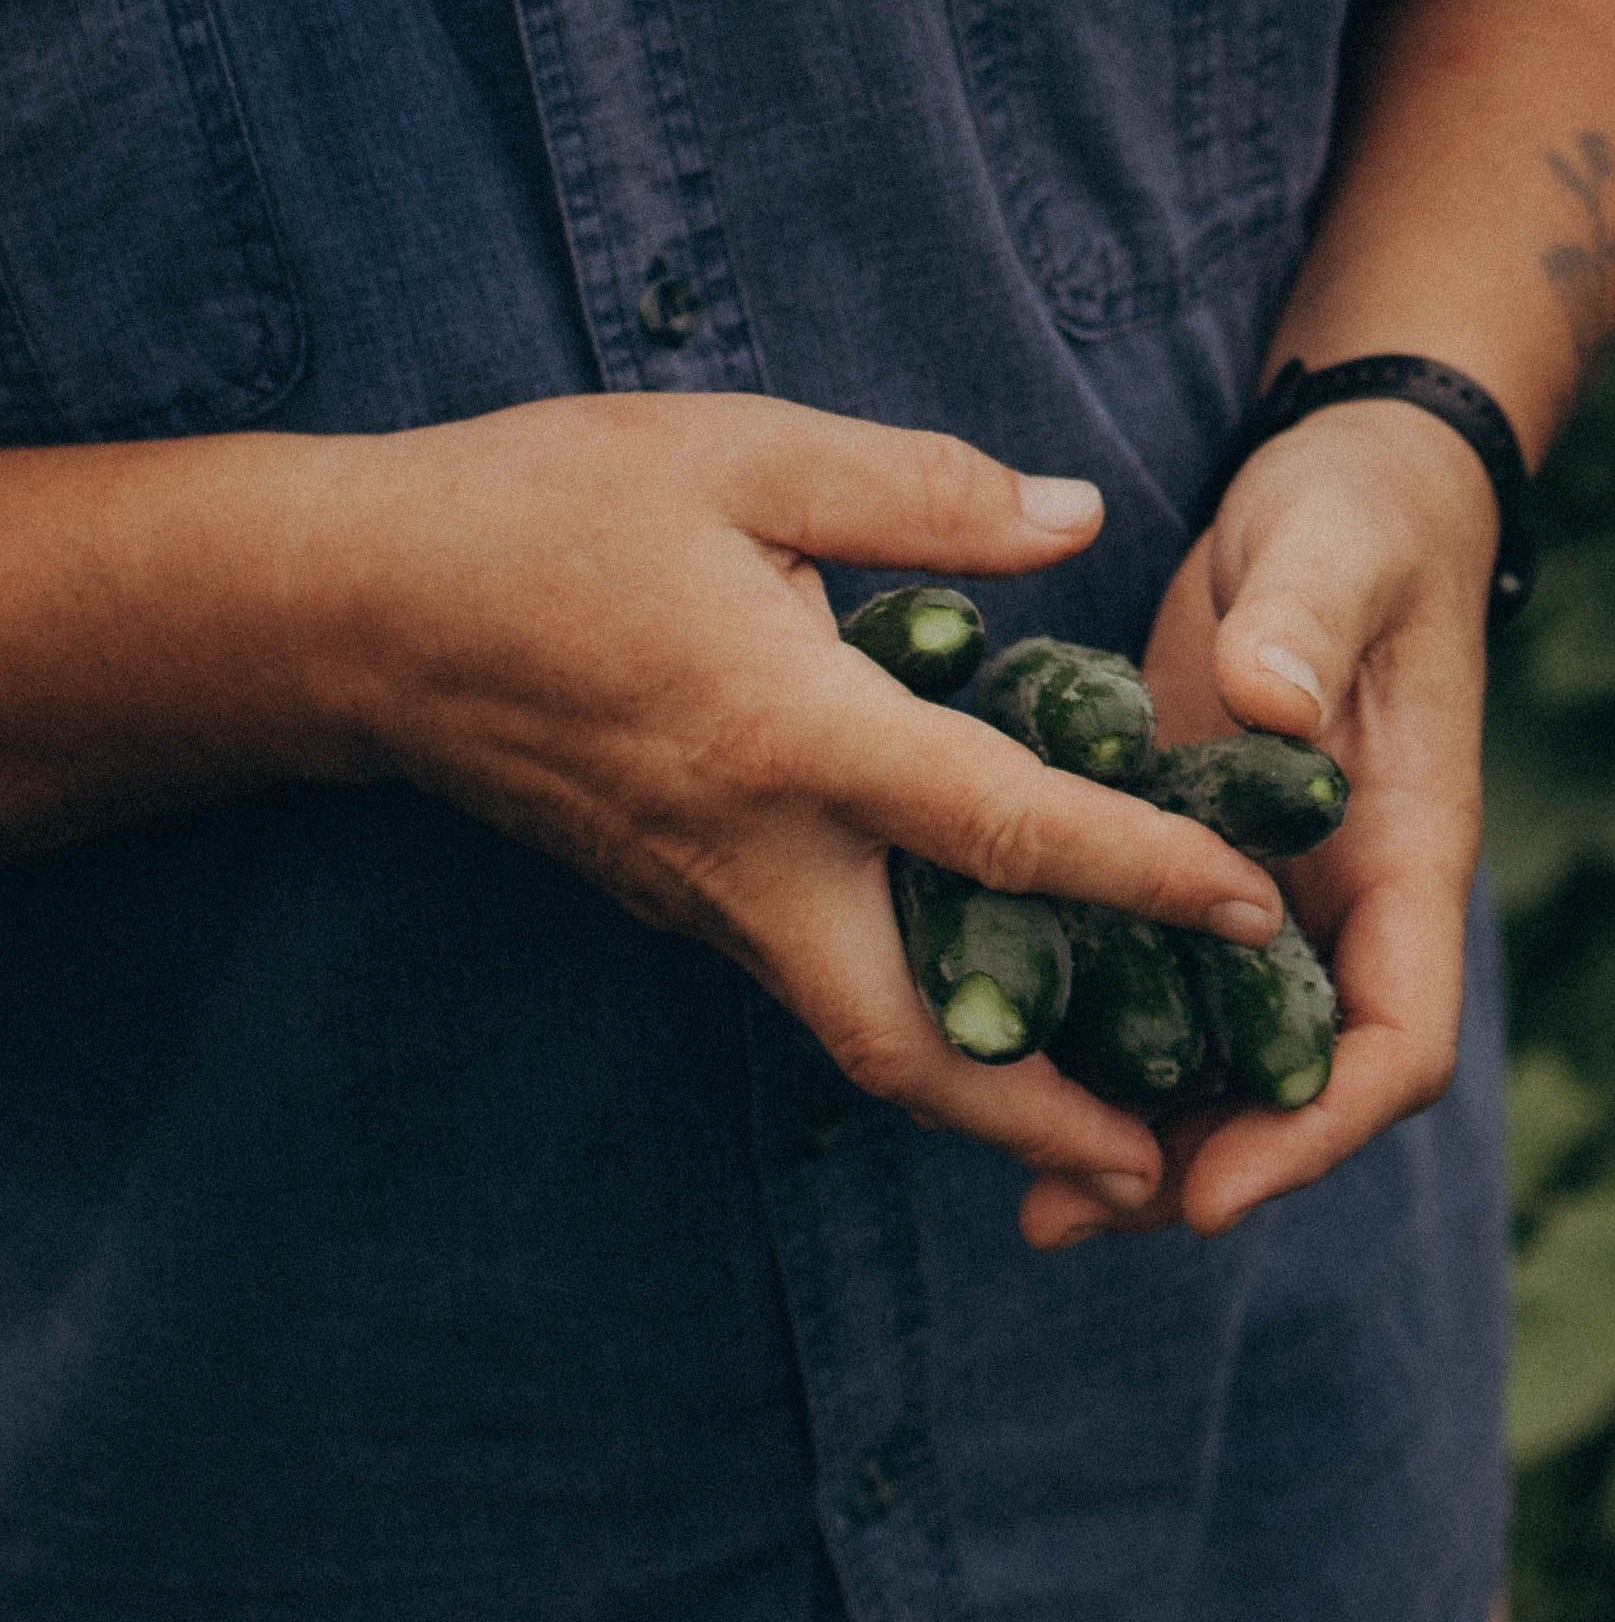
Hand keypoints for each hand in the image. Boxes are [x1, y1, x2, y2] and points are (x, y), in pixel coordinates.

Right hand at [297, 392, 1281, 1200]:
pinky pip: (809, 982)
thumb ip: (920, 494)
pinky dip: (907, 1019)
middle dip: (1035, 1122)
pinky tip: (977, 1001)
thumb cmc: (542, 513)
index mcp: (786, 735)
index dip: (1137, 875)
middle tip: (1154, 1167)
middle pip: (906, 1044)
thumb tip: (1078, 519)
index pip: (996, 831)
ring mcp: (701, 899)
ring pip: (855, 1034)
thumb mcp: (738, 455)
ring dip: (976, 1092)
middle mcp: (748, 856)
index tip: (1250, 911)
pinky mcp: (673, 903)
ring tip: (1098, 1123)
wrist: (358, 614)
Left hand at [1017, 398, 1497, 1248]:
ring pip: (1217, 1060)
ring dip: (1134, 1134)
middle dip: (1199, 1170)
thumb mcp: (1338, 552)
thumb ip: (1305, 625)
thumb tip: (1266, 706)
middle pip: (1295, 1092)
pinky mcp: (1189, 870)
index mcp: (1403, 859)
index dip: (1312, 1132)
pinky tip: (999, 1070)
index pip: (1394, 1042)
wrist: (1348, 493)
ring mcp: (1263, 899)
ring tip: (1024, 1196)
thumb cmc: (1363, 521)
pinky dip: (1092, 1045)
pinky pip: (1151, 989)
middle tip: (1066, 1215)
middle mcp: (1339, 906)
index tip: (1210, 1192)